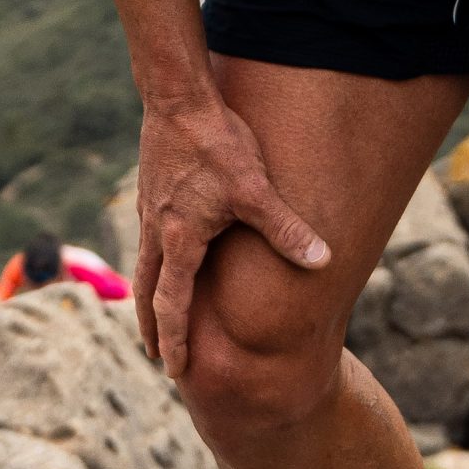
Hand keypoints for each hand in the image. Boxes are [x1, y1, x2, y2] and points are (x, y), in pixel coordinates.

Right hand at [132, 92, 329, 378]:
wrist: (178, 97)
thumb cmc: (216, 144)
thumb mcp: (255, 189)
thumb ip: (286, 228)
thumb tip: (323, 260)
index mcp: (179, 240)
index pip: (172, 305)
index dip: (174, 340)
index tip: (174, 371)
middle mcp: (157, 230)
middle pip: (147, 291)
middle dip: (152, 326)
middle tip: (154, 355)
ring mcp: (150, 208)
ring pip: (145, 262)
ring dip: (149, 293)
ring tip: (154, 311)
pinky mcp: (153, 187)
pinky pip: (149, 235)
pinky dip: (154, 259)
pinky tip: (167, 250)